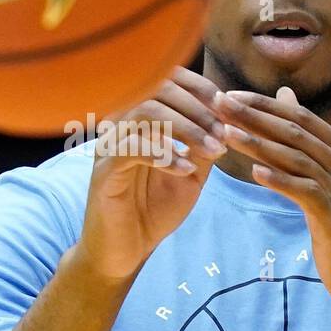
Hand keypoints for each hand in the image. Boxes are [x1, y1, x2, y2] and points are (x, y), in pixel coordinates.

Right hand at [75, 67, 225, 280]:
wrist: (127, 251)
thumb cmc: (153, 209)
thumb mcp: (190, 173)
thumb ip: (203, 145)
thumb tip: (227, 118)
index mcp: (140, 119)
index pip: (164, 79)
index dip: (199, 86)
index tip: (227, 107)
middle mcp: (121, 124)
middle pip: (156, 88)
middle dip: (198, 107)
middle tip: (223, 132)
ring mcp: (109, 146)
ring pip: (145, 112)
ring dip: (186, 128)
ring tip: (211, 150)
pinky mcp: (103, 172)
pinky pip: (130, 148)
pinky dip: (164, 154)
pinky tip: (185, 170)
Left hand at [212, 86, 330, 313]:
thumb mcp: (328, 178)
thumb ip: (306, 139)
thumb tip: (285, 96)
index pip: (301, 117)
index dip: (264, 104)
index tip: (229, 95)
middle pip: (296, 132)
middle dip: (256, 115)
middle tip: (220, 102)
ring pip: (298, 159)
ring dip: (260, 144)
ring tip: (227, 133)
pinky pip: (307, 194)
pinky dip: (281, 182)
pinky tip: (255, 175)